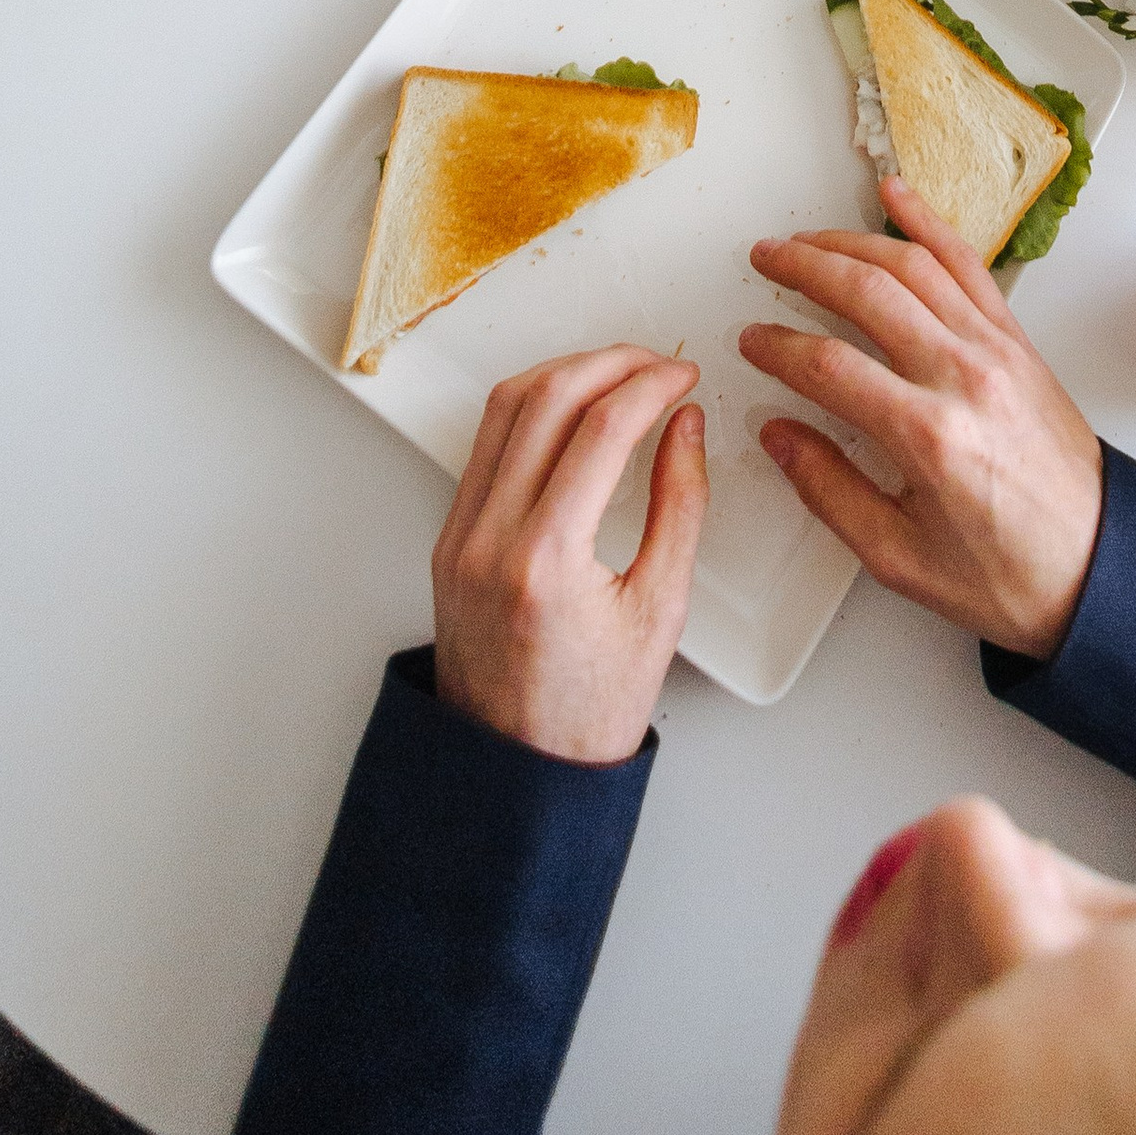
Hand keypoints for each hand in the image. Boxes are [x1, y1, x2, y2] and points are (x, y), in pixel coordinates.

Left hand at [430, 346, 706, 760]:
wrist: (516, 771)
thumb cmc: (588, 713)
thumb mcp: (660, 612)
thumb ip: (681, 508)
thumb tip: (686, 427)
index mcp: (545, 560)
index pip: (601, 429)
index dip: (651, 385)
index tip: (684, 376)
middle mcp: (489, 538)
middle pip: (546, 399)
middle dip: (610, 363)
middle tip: (656, 364)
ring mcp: (460, 536)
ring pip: (503, 409)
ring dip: (565, 374)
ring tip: (617, 374)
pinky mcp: (450, 539)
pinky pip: (485, 445)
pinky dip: (531, 409)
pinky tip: (570, 411)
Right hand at [740, 177, 1103, 658]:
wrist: (1098, 567)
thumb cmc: (1007, 574)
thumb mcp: (899, 558)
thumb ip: (829, 492)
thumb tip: (779, 434)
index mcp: (929, 436)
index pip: (829, 367)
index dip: (778, 348)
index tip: (753, 343)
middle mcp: (965, 377)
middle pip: (868, 294)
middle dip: (804, 268)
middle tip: (764, 261)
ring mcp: (998, 351)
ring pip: (915, 267)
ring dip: (852, 242)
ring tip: (807, 239)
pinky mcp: (1019, 343)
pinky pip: (969, 267)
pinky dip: (930, 225)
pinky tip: (897, 199)